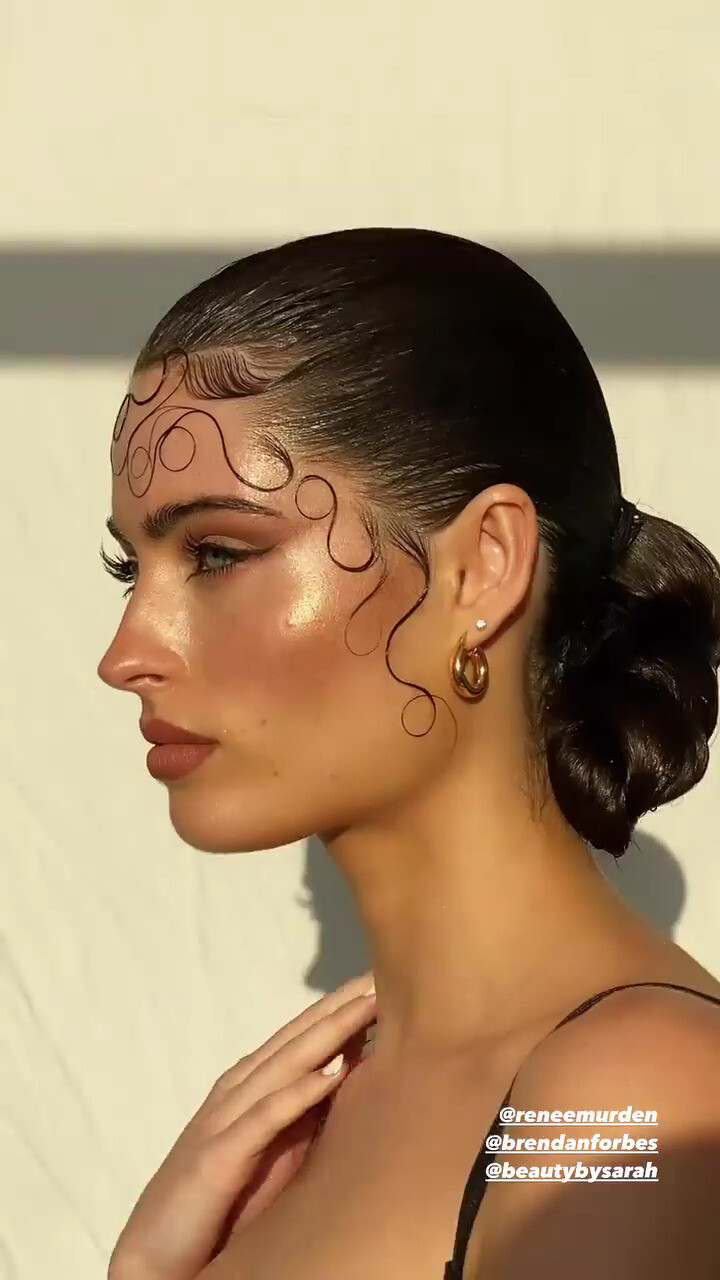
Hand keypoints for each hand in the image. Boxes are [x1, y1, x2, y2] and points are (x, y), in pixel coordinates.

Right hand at [108, 971, 375, 1279]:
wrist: (153, 1261)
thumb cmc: (220, 1209)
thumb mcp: (275, 1154)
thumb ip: (307, 1115)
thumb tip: (354, 1077)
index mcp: (250, 1089)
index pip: (302, 1038)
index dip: (340, 1009)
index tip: (381, 982)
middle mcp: (237, 1093)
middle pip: (297, 1039)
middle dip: (340, 1007)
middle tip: (380, 976)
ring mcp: (225, 1121)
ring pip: (284, 1065)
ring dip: (328, 1033)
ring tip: (366, 1007)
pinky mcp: (217, 1157)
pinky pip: (265, 1119)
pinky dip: (299, 1092)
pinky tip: (332, 1072)